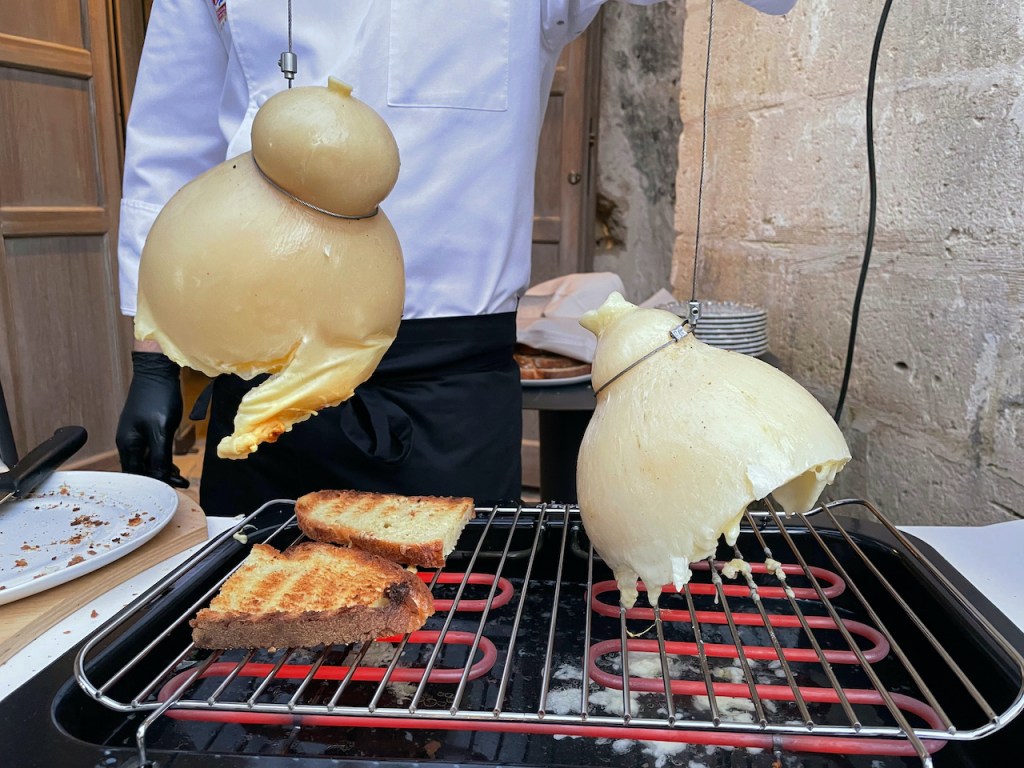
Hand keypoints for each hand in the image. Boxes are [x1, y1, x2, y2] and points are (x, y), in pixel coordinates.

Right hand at [116, 351, 189, 488]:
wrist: (157, 371)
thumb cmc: (157, 397)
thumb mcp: (160, 430)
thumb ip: (160, 456)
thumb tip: (160, 477)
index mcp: (127, 445)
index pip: (137, 475)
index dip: (154, 484)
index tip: (174, 488)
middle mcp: (128, 442)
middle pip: (140, 470)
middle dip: (159, 479)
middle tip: (181, 484)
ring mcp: (135, 434)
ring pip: (147, 460)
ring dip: (161, 469)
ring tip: (179, 477)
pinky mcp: (144, 428)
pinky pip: (151, 450)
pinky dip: (161, 458)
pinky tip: (172, 463)